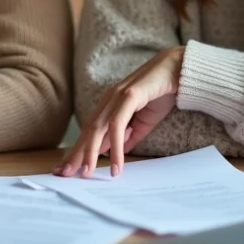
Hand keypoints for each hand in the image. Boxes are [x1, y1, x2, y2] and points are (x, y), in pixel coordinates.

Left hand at [55, 46, 183, 177]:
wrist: (179, 70)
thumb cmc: (162, 93)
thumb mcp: (144, 122)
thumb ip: (130, 136)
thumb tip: (116, 152)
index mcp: (110, 104)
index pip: (89, 130)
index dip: (78, 149)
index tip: (67, 167)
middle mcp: (109, 99)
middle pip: (88, 130)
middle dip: (75, 153)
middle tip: (64, 173)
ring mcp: (117, 96)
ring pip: (98, 128)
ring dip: (90, 152)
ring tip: (87, 172)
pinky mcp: (129, 96)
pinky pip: (117, 125)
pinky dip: (115, 146)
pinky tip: (116, 164)